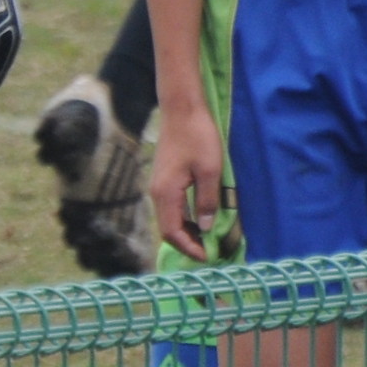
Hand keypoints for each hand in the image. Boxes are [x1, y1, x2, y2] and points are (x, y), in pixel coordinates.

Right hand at [152, 101, 227, 260]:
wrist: (182, 110)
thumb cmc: (198, 137)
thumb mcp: (210, 171)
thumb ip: (207, 201)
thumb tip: (207, 227)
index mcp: (166, 193)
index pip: (172, 231)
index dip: (189, 247)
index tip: (208, 256)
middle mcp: (157, 192)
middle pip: (167, 228)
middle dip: (186, 244)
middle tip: (210, 252)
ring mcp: (158, 185)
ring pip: (169, 218)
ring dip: (186, 232)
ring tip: (207, 239)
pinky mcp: (164, 179)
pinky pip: (171, 208)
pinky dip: (184, 219)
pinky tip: (200, 219)